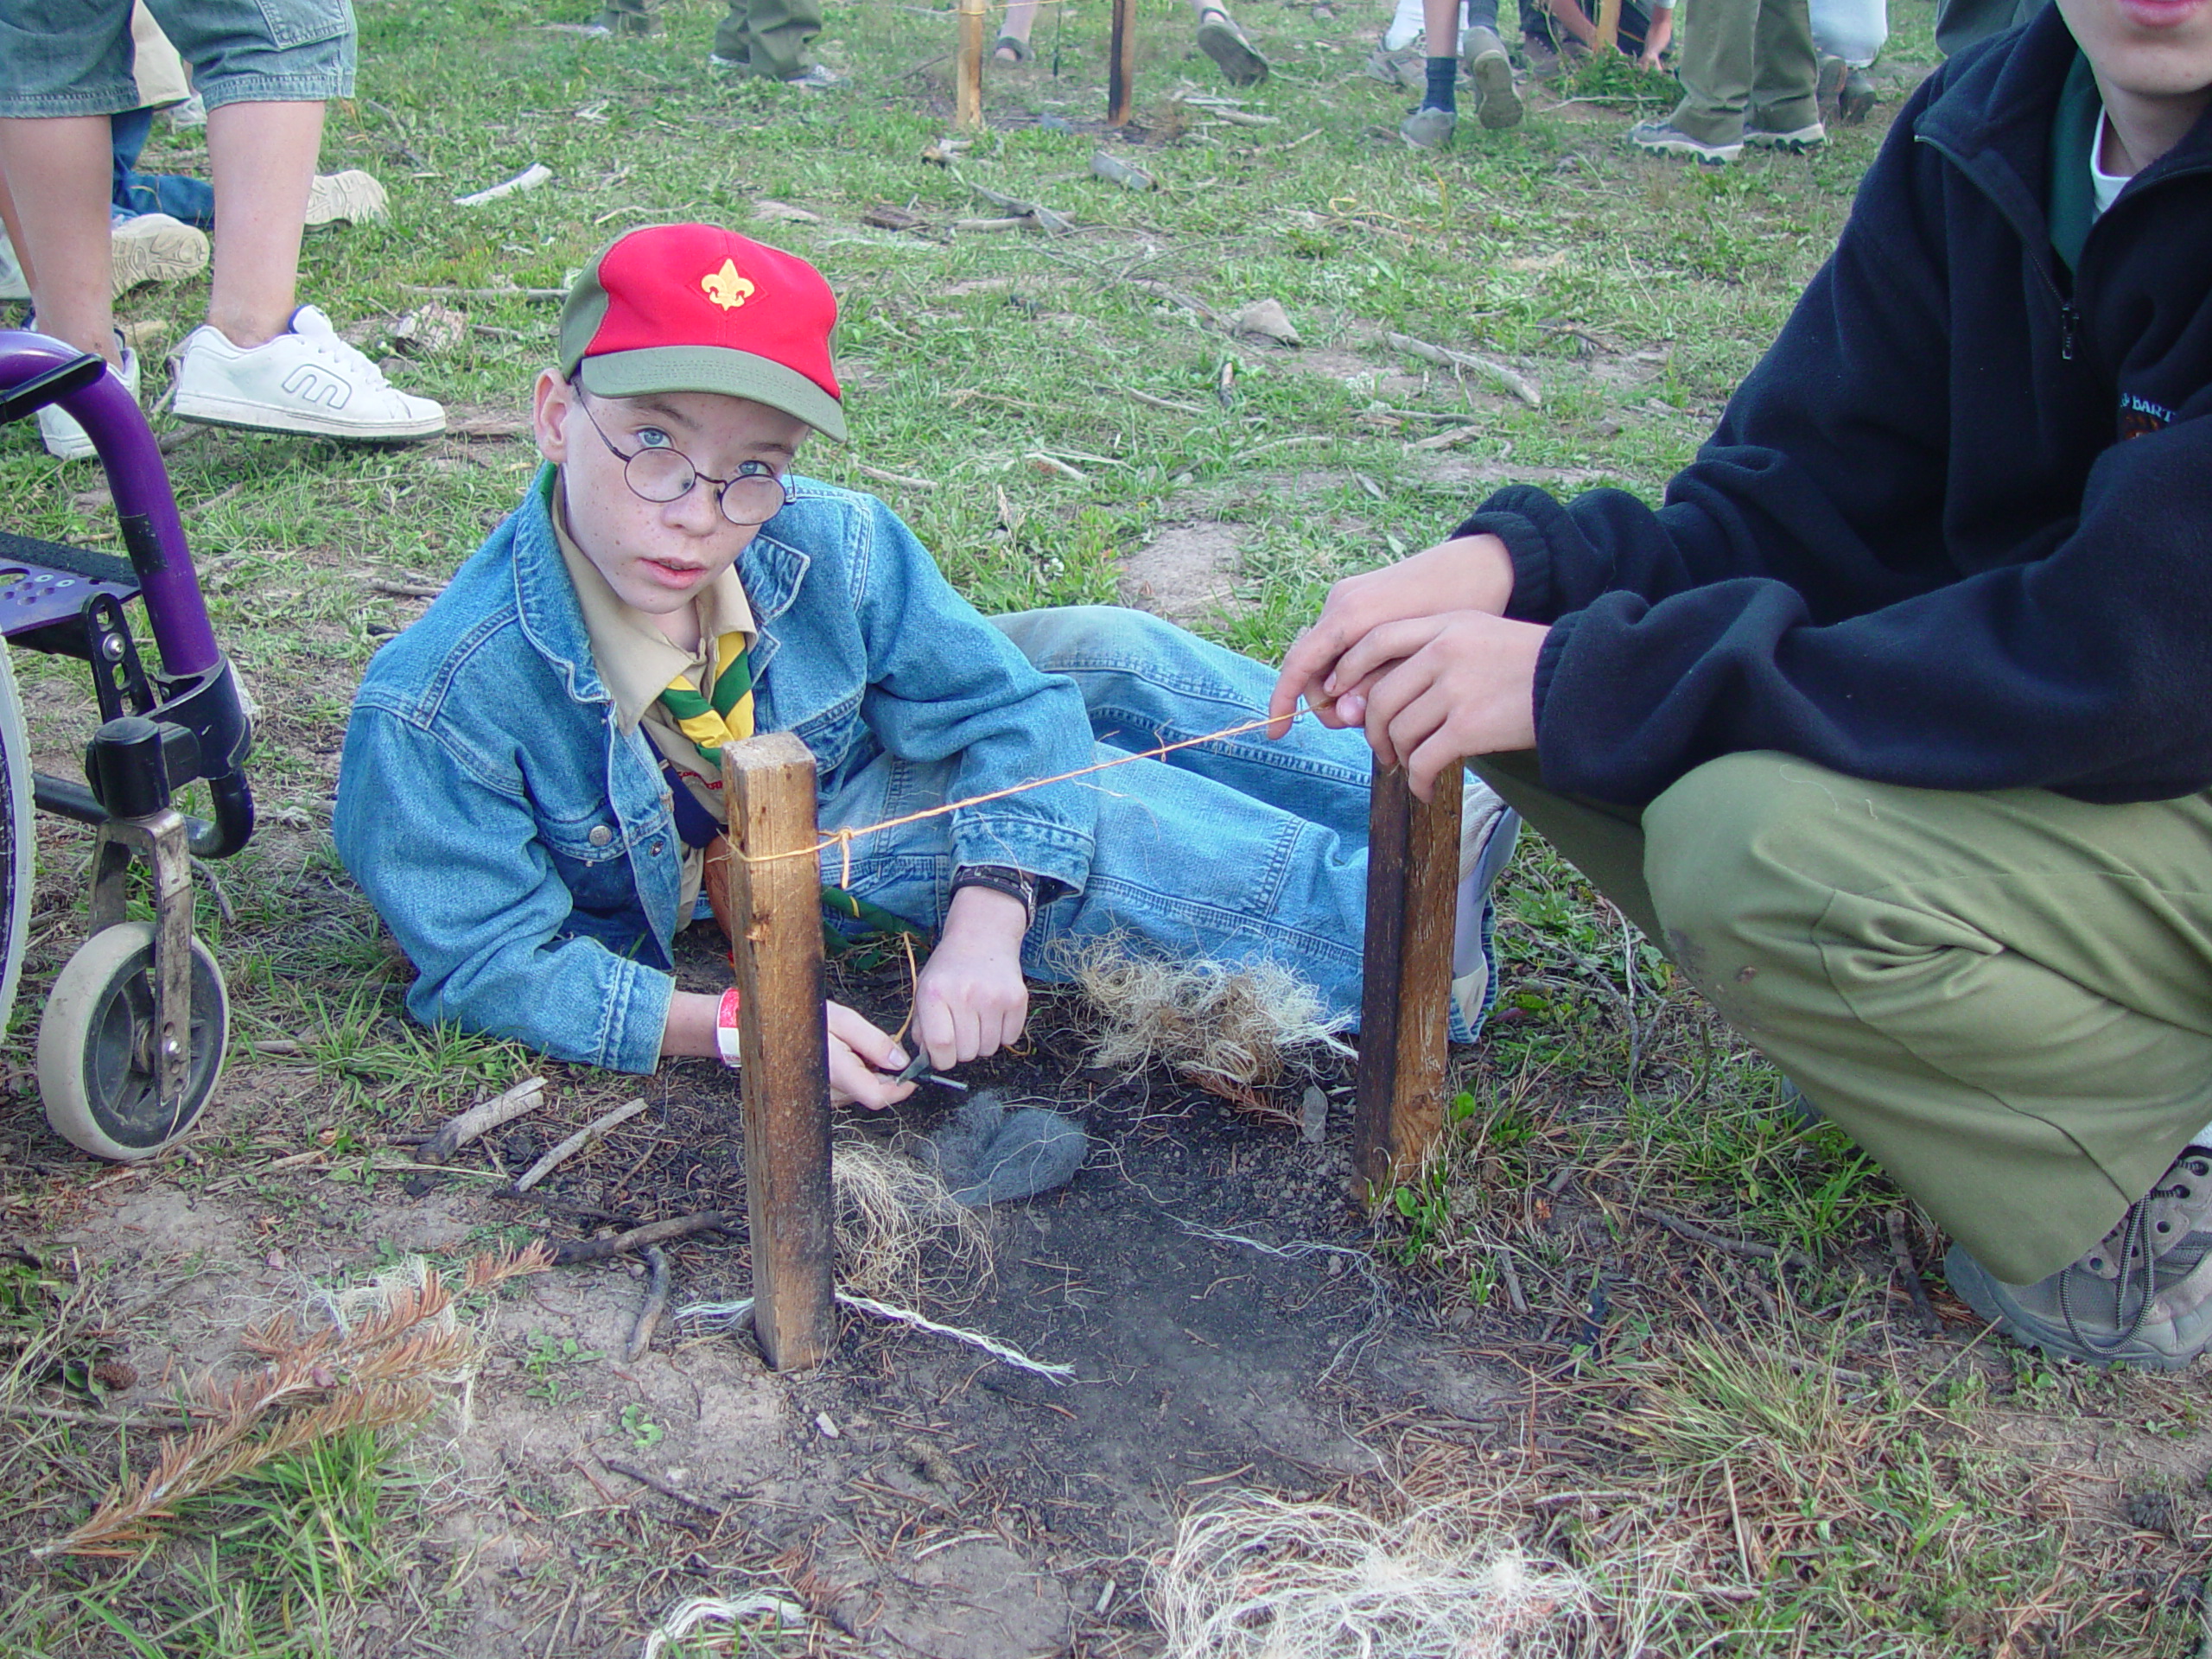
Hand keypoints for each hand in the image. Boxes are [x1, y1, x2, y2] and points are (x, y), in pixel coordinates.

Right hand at [659, 988, 916, 1108]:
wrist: (756, 1029)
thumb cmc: (798, 1019)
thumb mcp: (842, 1021)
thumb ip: (873, 1042)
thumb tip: (901, 1061)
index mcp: (837, 1074)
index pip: (880, 1097)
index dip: (901, 1088)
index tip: (912, 1072)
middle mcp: (831, 1092)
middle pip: (873, 1094)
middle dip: (885, 1074)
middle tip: (880, 1045)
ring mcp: (823, 1096)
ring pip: (861, 1091)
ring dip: (869, 1073)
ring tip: (854, 1044)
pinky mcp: (818, 1094)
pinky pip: (847, 1088)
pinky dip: (855, 1074)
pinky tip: (844, 1053)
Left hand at [912, 884, 1030, 1070]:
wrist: (983, 936)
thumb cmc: (950, 968)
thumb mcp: (925, 990)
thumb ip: (922, 1026)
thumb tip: (928, 1059)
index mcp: (935, 992)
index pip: (940, 1045)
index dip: (940, 1060)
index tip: (942, 1057)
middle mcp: (965, 994)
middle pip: (966, 1052)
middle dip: (961, 1050)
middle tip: (961, 1030)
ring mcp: (994, 996)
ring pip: (989, 1049)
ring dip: (982, 1042)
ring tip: (977, 1019)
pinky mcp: (1017, 998)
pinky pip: (1010, 1039)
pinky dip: (1002, 1034)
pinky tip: (994, 1014)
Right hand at [1267, 534, 1515, 735]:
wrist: (1483, 564)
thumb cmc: (1457, 608)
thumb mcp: (1417, 656)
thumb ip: (1376, 686)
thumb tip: (1340, 715)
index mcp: (1350, 614)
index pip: (1300, 663)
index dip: (1283, 701)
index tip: (1277, 734)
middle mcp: (1340, 602)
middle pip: (1312, 665)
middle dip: (1326, 701)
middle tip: (1358, 725)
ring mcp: (1348, 598)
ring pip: (1328, 656)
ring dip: (1341, 686)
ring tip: (1374, 706)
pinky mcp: (1360, 599)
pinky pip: (1341, 642)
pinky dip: (1350, 668)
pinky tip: (1378, 682)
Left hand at [1329, 611, 1548, 798]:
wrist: (1579, 681)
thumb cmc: (1529, 662)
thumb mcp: (1481, 633)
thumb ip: (1434, 650)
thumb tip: (1381, 695)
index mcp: (1445, 625)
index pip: (1377, 640)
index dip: (1350, 668)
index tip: (1341, 693)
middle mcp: (1444, 653)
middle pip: (1381, 696)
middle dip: (1373, 730)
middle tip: (1382, 749)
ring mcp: (1455, 690)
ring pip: (1399, 731)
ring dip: (1399, 757)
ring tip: (1412, 766)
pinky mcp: (1468, 727)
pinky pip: (1422, 760)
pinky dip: (1417, 780)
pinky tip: (1424, 789)